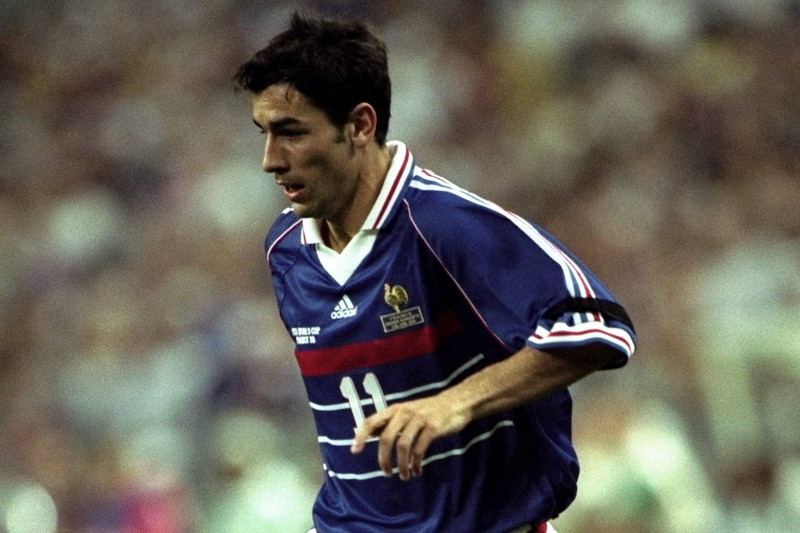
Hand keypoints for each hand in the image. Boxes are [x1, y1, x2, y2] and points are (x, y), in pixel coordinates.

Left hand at [350, 394, 470, 479]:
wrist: (456, 402)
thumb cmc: (428, 411)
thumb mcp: (406, 413)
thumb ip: (388, 423)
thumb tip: (366, 433)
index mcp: (395, 409)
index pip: (371, 421)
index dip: (361, 436)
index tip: (354, 451)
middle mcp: (405, 412)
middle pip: (386, 438)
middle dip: (384, 459)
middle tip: (386, 474)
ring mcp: (419, 418)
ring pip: (403, 446)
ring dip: (402, 465)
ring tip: (405, 476)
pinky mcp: (433, 427)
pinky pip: (420, 449)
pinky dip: (416, 463)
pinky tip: (417, 471)